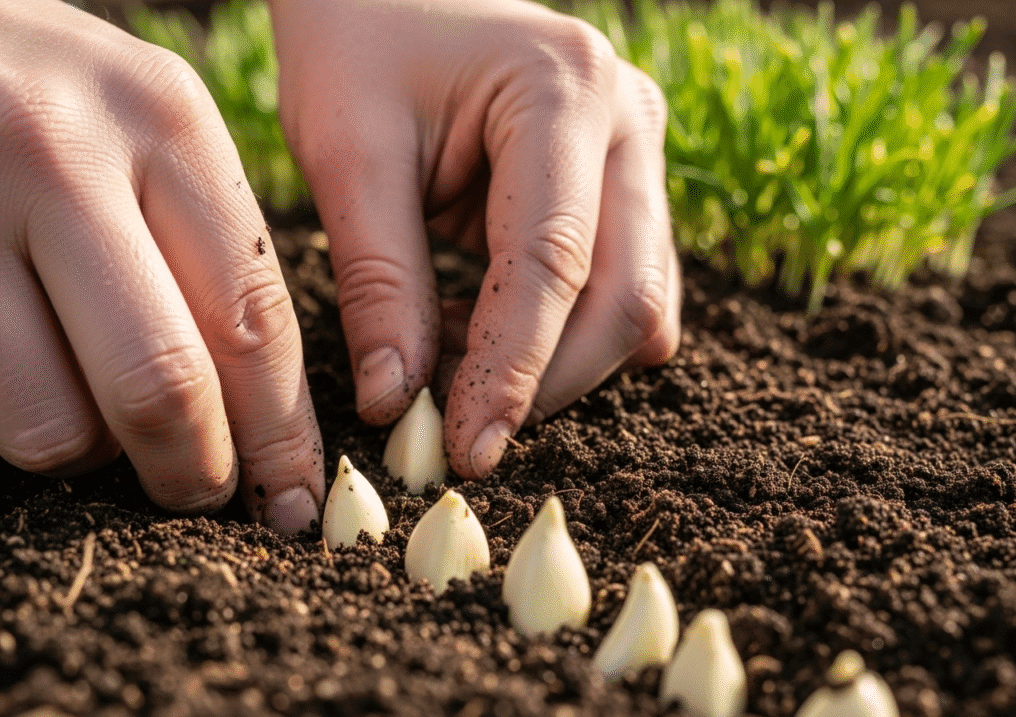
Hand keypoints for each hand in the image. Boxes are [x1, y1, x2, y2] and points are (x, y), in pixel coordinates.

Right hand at [0, 0, 323, 532]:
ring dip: (90, 453)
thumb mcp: (143, 137)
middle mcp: (66, 151)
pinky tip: (30, 377)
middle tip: (200, 493)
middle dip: (195, 470)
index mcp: (166, 121)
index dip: (282, 432)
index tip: (293, 497)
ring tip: (89, 407)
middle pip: (167, 381)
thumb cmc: (48, 107)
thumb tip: (262, 414)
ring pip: (60, 421)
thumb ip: (204, 248)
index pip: (254, 317)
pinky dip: (25, 423)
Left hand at [269, 0, 681, 478]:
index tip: (469, 449)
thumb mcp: (347, 152)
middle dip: (551, 381)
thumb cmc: (355, 44)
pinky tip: (501, 345)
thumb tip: (398, 405)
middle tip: (468, 436)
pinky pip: (627, 282)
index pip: (552, 263)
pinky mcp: (627, 181)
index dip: (512, 370)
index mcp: (563, 91)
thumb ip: (378, 280)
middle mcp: (627, 117)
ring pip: (639, 299)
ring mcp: (639, 148)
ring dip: (564, 364)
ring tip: (471, 384)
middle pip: (623, 293)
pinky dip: (571, 334)